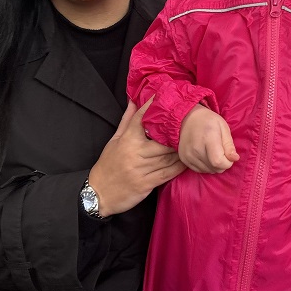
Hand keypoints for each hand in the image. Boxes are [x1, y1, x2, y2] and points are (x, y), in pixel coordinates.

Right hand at [88, 99, 185, 216]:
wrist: (99, 193)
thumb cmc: (108, 164)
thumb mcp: (114, 141)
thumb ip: (126, 121)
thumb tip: (134, 101)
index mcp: (126, 140)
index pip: (140, 119)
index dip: (152, 107)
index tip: (163, 97)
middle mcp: (134, 153)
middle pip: (161, 141)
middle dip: (175, 135)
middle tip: (188, 126)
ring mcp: (141, 169)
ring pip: (167, 157)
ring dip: (180, 151)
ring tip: (191, 143)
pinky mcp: (146, 184)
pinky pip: (167, 173)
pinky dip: (178, 167)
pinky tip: (186, 161)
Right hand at [178, 104, 238, 172]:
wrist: (187, 118)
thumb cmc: (209, 121)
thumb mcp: (223, 127)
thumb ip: (229, 145)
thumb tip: (235, 159)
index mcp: (208, 138)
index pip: (218, 162)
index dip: (227, 162)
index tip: (229, 155)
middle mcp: (196, 149)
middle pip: (214, 168)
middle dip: (222, 164)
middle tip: (221, 152)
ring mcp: (188, 155)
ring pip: (208, 171)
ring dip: (214, 166)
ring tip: (212, 152)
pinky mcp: (184, 159)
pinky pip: (200, 170)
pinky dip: (206, 166)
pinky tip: (205, 155)